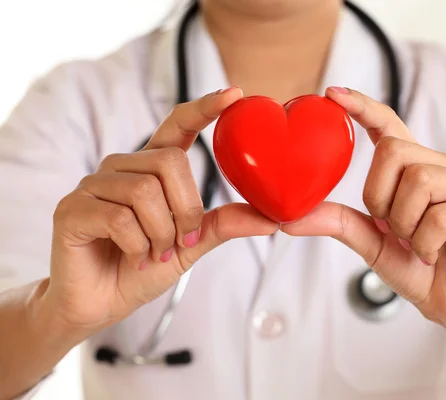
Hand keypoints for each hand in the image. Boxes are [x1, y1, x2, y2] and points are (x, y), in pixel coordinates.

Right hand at [44, 87, 277, 334]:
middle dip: (185, 209)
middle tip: (180, 241)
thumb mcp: (191, 245)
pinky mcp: (72, 209)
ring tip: (154, 253)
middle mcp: (121, 168)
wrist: (99, 304)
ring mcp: (93, 186)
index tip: (234, 95)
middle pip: (169, 163)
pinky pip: (118, 217)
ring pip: (145, 191)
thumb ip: (223, 226)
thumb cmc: (142, 268)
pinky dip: (138, 244)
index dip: (204, 108)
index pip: (177, 125)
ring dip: (161, 232)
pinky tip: (135, 257)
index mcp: (151, 169)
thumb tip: (272, 219)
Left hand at [283, 87, 445, 337]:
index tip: (332, 93)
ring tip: (417, 243)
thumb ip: (337, 223)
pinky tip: (433, 254)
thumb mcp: (370, 244)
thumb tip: (288, 218)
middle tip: (395, 229)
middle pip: (395, 151)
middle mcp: (443, 168)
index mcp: (414, 170)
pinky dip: (425, 244)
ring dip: (405, 224)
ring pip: (417, 181)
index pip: (389, 125)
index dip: (362, 106)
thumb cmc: (416, 267)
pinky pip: (439, 216)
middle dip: (381, 198)